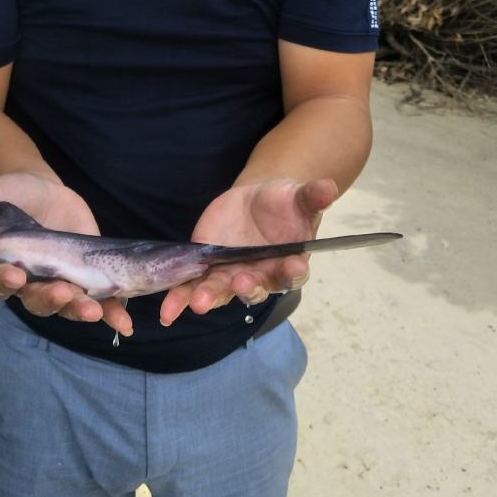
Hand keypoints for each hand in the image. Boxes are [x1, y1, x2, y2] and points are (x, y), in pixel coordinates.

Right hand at [0, 173, 132, 336]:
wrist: (42, 190)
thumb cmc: (11, 193)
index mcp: (2, 266)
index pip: (1, 281)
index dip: (7, 281)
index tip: (16, 275)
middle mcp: (30, 282)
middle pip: (36, 300)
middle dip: (50, 299)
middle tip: (63, 294)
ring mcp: (60, 281)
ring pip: (67, 305)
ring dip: (80, 310)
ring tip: (94, 311)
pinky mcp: (87, 277)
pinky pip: (98, 300)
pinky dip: (111, 312)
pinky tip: (122, 322)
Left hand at [158, 178, 337, 326]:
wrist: (258, 200)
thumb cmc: (285, 203)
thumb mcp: (299, 196)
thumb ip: (312, 196)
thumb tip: (328, 186)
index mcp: (288, 262)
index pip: (292, 272)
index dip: (292, 271)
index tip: (293, 266)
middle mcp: (260, 276)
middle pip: (254, 288)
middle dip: (247, 287)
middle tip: (241, 283)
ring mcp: (231, 275)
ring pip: (221, 291)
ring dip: (210, 297)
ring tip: (199, 303)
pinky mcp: (206, 270)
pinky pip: (192, 288)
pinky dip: (179, 299)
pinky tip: (168, 310)